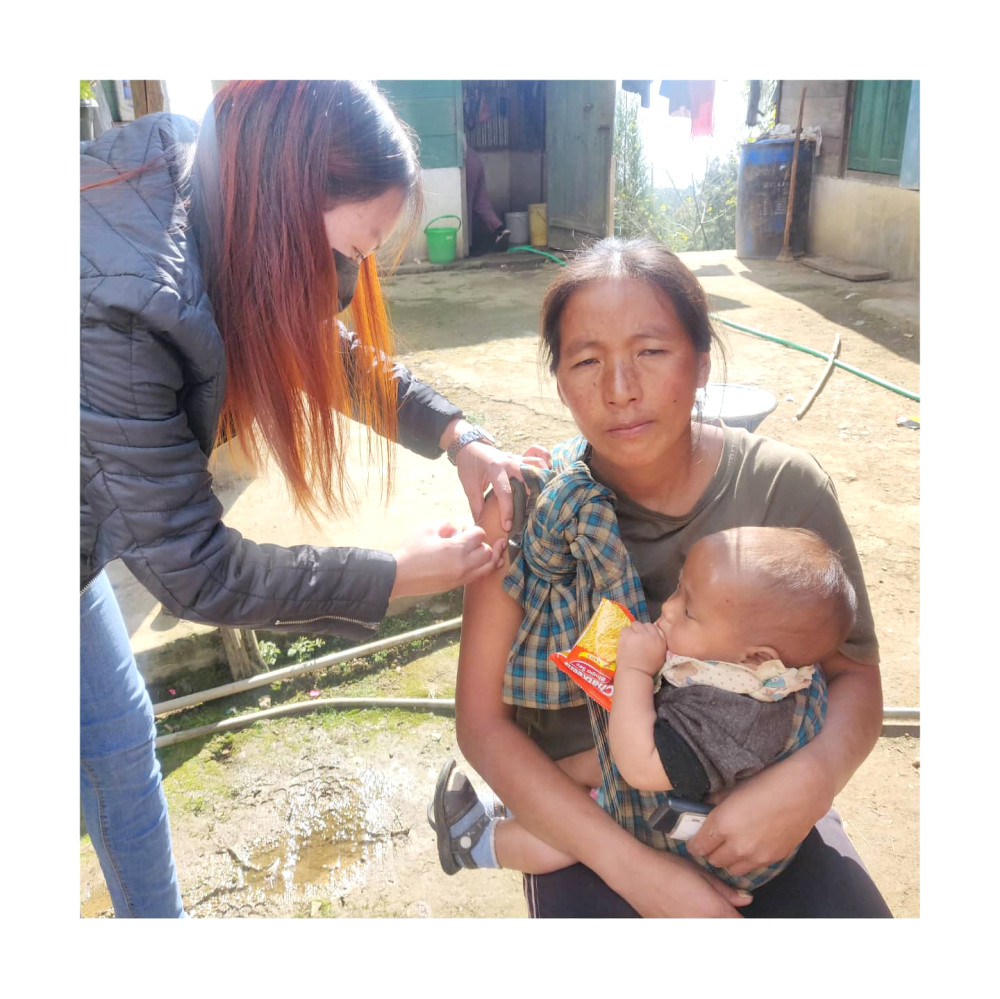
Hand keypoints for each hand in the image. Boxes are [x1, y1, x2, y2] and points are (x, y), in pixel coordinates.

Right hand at [389, 521, 504, 599]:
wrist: (398, 576)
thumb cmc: (411, 551)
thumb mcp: (427, 529)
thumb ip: (447, 525)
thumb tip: (457, 529)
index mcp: (456, 549)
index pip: (480, 535)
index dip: (474, 530)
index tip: (464, 530)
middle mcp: (463, 565)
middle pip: (488, 552)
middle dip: (482, 543)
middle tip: (470, 541)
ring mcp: (460, 577)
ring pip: (488, 567)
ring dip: (488, 558)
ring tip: (486, 551)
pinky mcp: (455, 585)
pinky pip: (477, 576)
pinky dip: (481, 568)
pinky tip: (476, 562)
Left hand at [454, 441, 551, 530]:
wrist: (469, 446)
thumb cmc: (468, 466)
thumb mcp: (469, 487)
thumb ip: (477, 507)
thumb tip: (482, 526)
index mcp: (495, 469)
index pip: (506, 492)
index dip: (507, 512)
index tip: (508, 526)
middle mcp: (510, 462)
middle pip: (528, 478)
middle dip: (531, 497)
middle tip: (529, 513)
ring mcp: (517, 458)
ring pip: (538, 465)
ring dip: (542, 479)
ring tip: (540, 497)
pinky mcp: (521, 457)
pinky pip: (540, 454)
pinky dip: (546, 462)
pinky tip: (546, 475)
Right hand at [611, 843, 750, 917]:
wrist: (634, 872)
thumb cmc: (667, 867)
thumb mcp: (700, 872)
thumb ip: (726, 890)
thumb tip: (745, 899)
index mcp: (714, 910)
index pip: (740, 925)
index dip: (740, 917)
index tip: (737, 909)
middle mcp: (702, 926)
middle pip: (725, 930)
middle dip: (727, 920)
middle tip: (720, 906)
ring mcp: (686, 931)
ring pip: (709, 931)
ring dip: (711, 922)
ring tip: (699, 906)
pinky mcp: (672, 932)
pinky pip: (691, 930)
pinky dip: (694, 923)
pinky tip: (685, 909)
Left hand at [616, 621, 666, 676]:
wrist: (636, 673)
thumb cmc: (648, 668)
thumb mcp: (660, 655)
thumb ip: (658, 642)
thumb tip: (652, 634)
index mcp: (661, 640)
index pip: (654, 627)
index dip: (648, 631)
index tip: (644, 637)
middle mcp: (651, 634)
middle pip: (644, 624)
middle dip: (640, 630)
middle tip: (636, 639)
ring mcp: (639, 634)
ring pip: (634, 624)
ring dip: (632, 631)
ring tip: (630, 640)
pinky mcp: (628, 635)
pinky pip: (625, 629)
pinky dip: (624, 634)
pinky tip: (624, 642)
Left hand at [686, 752, 832, 874]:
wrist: (803, 790)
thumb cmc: (766, 781)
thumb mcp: (733, 787)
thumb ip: (714, 802)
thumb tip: (701, 809)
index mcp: (722, 824)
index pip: (697, 847)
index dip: (693, 842)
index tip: (695, 838)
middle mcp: (737, 845)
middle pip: (713, 860)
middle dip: (710, 851)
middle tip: (713, 839)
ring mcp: (756, 855)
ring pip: (732, 869)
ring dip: (728, 859)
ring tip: (732, 844)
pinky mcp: (773, 859)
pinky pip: (752, 868)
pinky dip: (746, 861)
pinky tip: (750, 845)